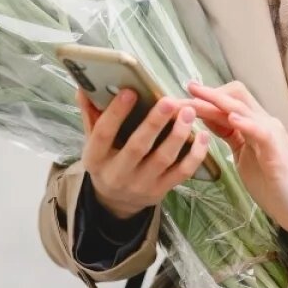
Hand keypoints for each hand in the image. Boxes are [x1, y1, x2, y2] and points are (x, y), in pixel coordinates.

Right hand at [76, 88, 211, 219]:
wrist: (116, 201)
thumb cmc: (106, 160)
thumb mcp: (93, 141)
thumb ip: (91, 114)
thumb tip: (84, 86)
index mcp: (96, 158)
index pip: (104, 134)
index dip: (116, 113)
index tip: (130, 91)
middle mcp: (117, 174)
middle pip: (137, 147)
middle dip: (154, 123)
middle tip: (169, 101)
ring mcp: (141, 184)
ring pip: (163, 159)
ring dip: (178, 134)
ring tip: (188, 112)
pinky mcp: (161, 191)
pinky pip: (182, 172)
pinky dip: (195, 155)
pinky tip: (203, 136)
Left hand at [186, 81, 287, 242]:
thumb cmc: (271, 183)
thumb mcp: (243, 154)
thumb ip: (230, 134)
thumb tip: (207, 118)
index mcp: (254, 124)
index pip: (230, 98)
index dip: (207, 94)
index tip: (183, 93)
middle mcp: (264, 123)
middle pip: (235, 95)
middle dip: (207, 93)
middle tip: (183, 92)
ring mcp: (272, 134)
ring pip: (243, 108)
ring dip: (217, 103)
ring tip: (196, 99)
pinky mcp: (277, 152)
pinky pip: (260, 131)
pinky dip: (246, 122)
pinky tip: (231, 119)